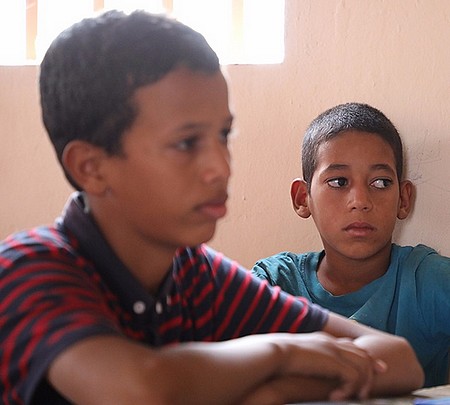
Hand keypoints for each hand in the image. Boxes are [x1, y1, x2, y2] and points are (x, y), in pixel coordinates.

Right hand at [249, 332, 386, 402]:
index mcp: (321, 339)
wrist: (272, 353)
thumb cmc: (276, 357)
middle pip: (360, 351)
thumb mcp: (293, 357)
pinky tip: (338, 398)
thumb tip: (301, 368)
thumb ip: (303, 359)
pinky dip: (351, 389)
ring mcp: (333, 350)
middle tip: (381, 375)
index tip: (373, 363)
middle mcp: (330, 342)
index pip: (348, 344)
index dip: (361, 354)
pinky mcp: (334, 362)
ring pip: (363, 364)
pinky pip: (354, 376)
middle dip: (372, 365)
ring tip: (358, 398)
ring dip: (363, 383)